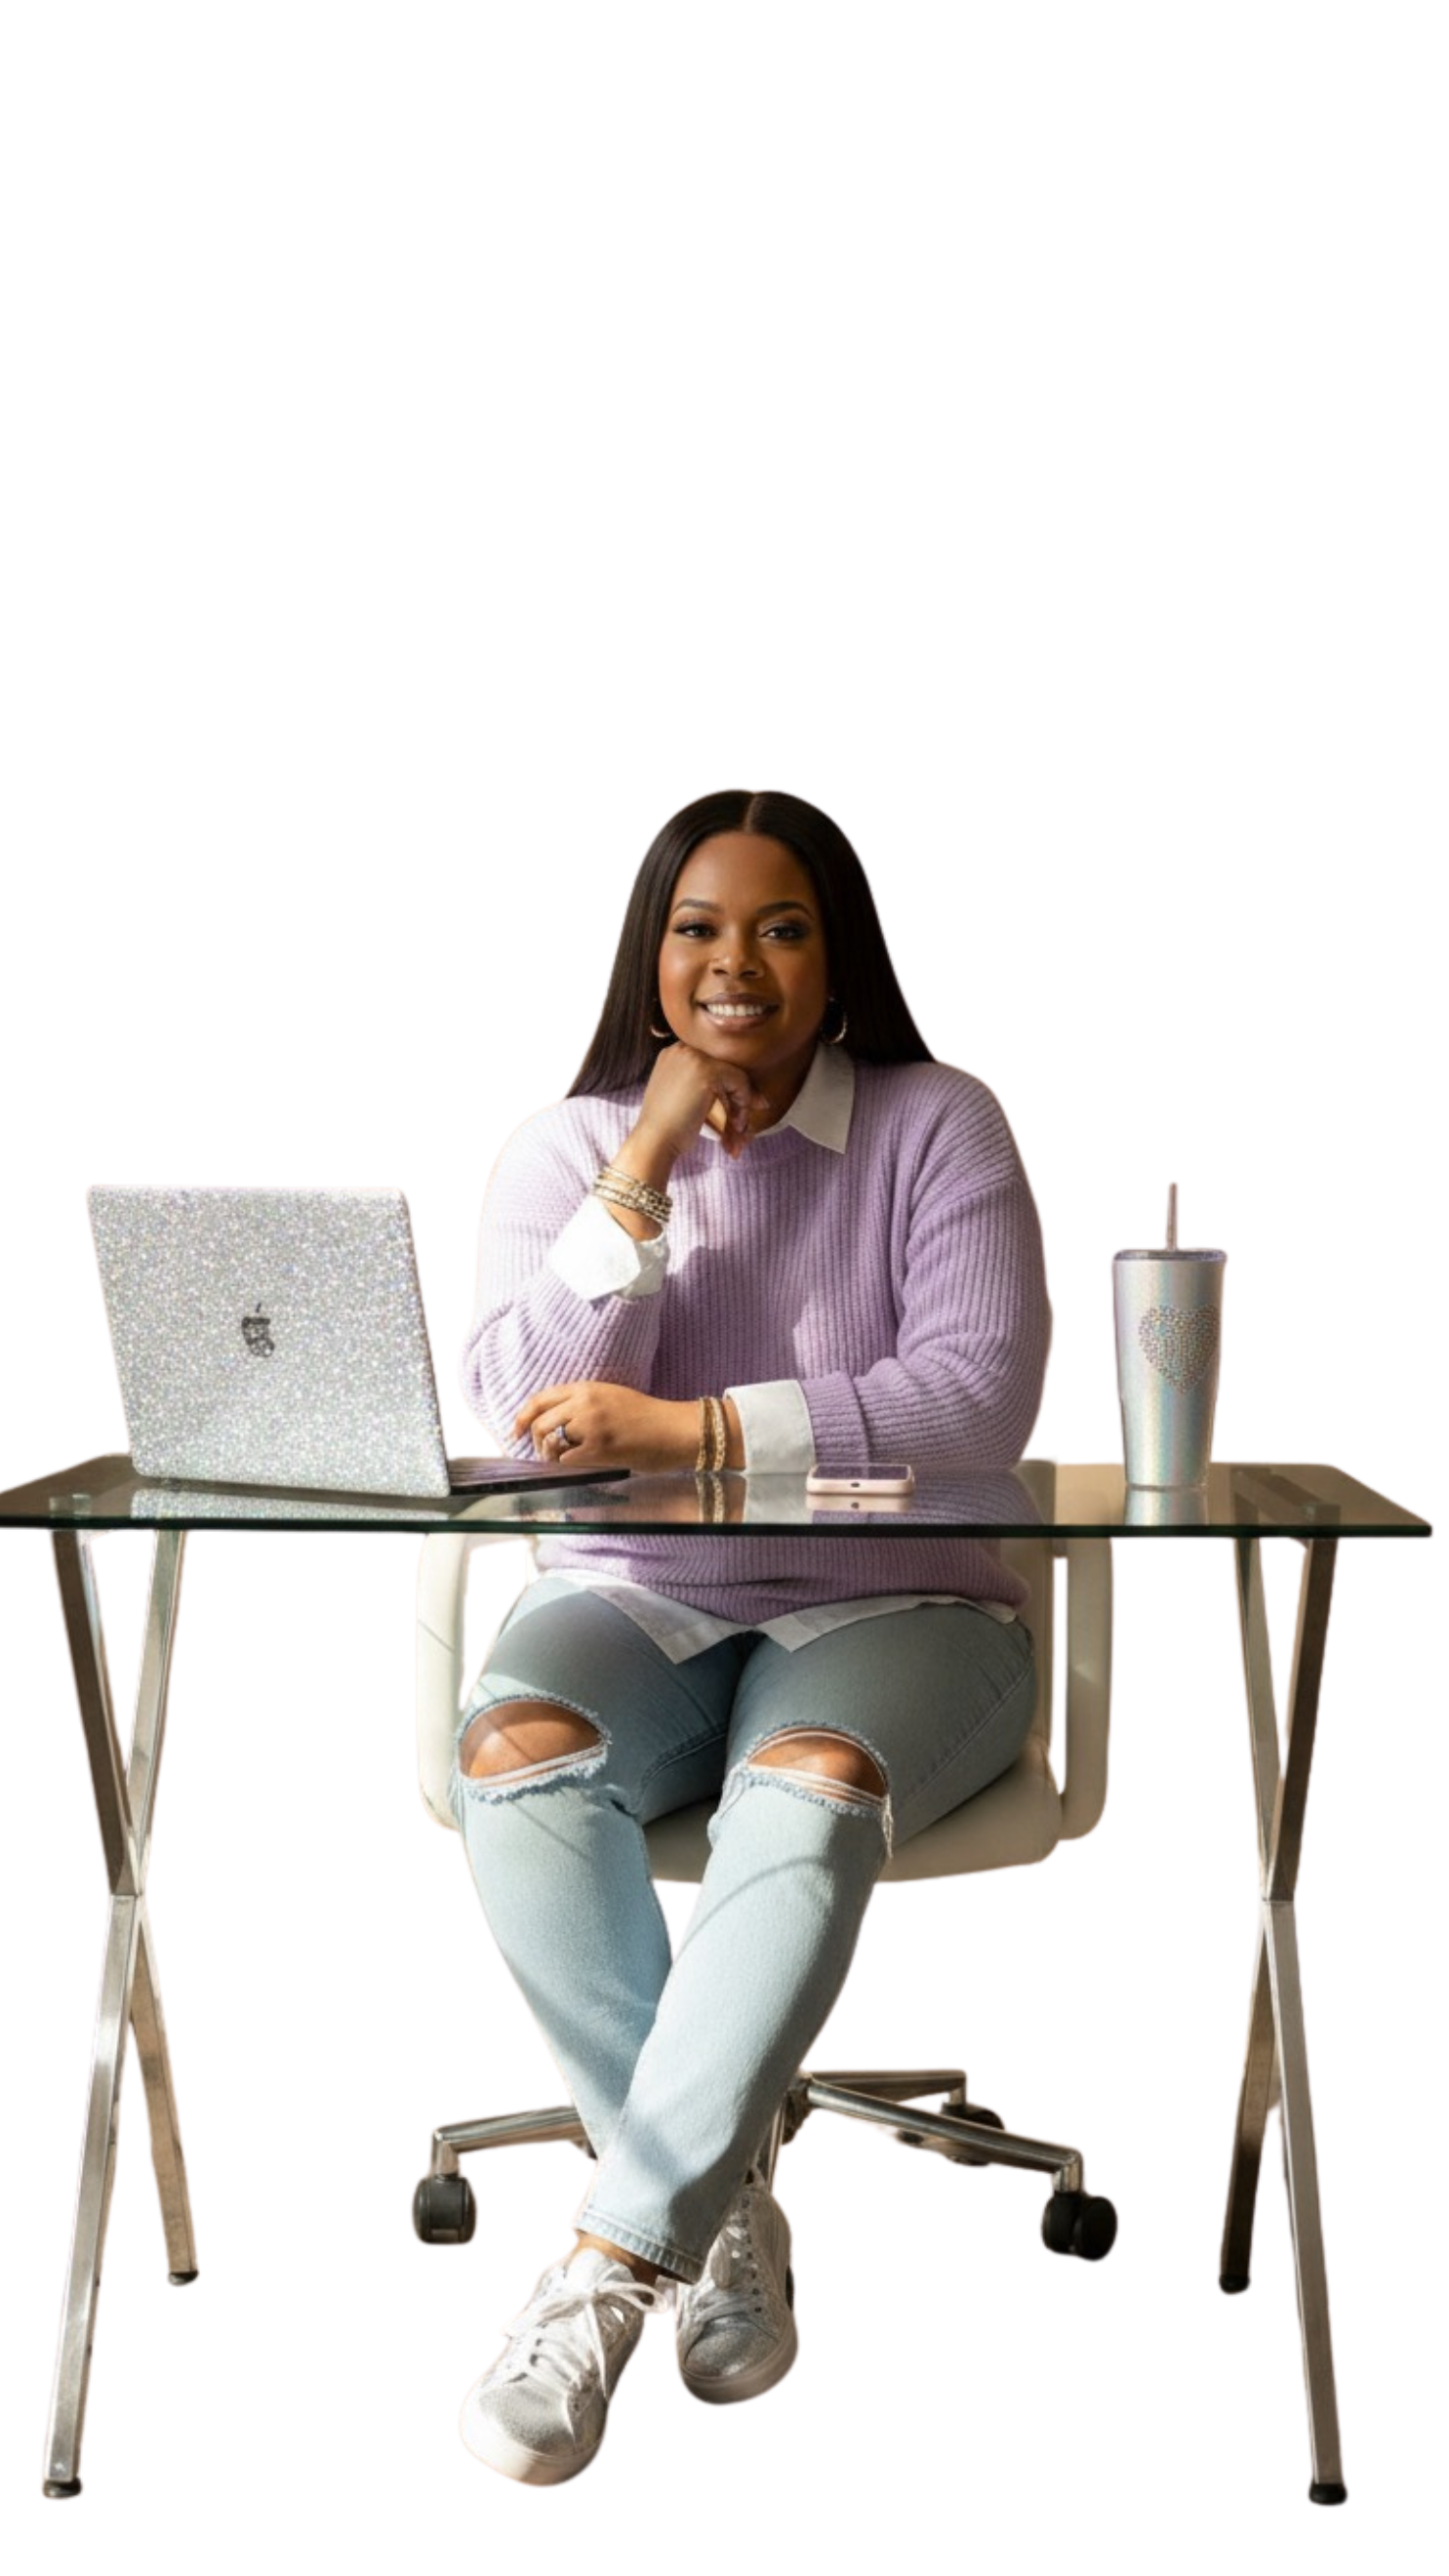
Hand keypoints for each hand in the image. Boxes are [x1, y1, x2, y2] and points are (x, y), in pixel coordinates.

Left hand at [515, 1381, 700, 1471]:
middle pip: (540, 1422)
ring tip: (561, 1459)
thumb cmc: (648, 1416)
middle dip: (534, 1440)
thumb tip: (557, 1422)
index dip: (523, 1415)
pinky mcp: (598, 1448)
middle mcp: (584, 1403)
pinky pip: (565, 1459)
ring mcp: (590, 1426)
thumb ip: (584, 1404)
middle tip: (541, 1451)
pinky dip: (565, 1465)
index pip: (541, 1398)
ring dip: (550, 1454)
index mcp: (587, 1388)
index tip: (516, 1429)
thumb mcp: (612, 1397)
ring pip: (550, 1442)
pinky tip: (577, 1465)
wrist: (674, 1429)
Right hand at [631, 1040, 774, 1166]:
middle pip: (726, 1068)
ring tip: (738, 1133)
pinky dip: (742, 1105)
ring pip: (735, 1075)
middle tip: (743, 1127)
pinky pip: (739, 1083)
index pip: (715, 1063)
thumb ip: (714, 1092)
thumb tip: (761, 1099)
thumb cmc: (669, 1128)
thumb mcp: (688, 1100)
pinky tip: (735, 1126)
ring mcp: (694, 1058)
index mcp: (675, 1053)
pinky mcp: (706, 1071)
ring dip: (741, 1106)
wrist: (653, 1141)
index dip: (731, 1088)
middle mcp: (683, 1049)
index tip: (740, 1113)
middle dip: (740, 1099)